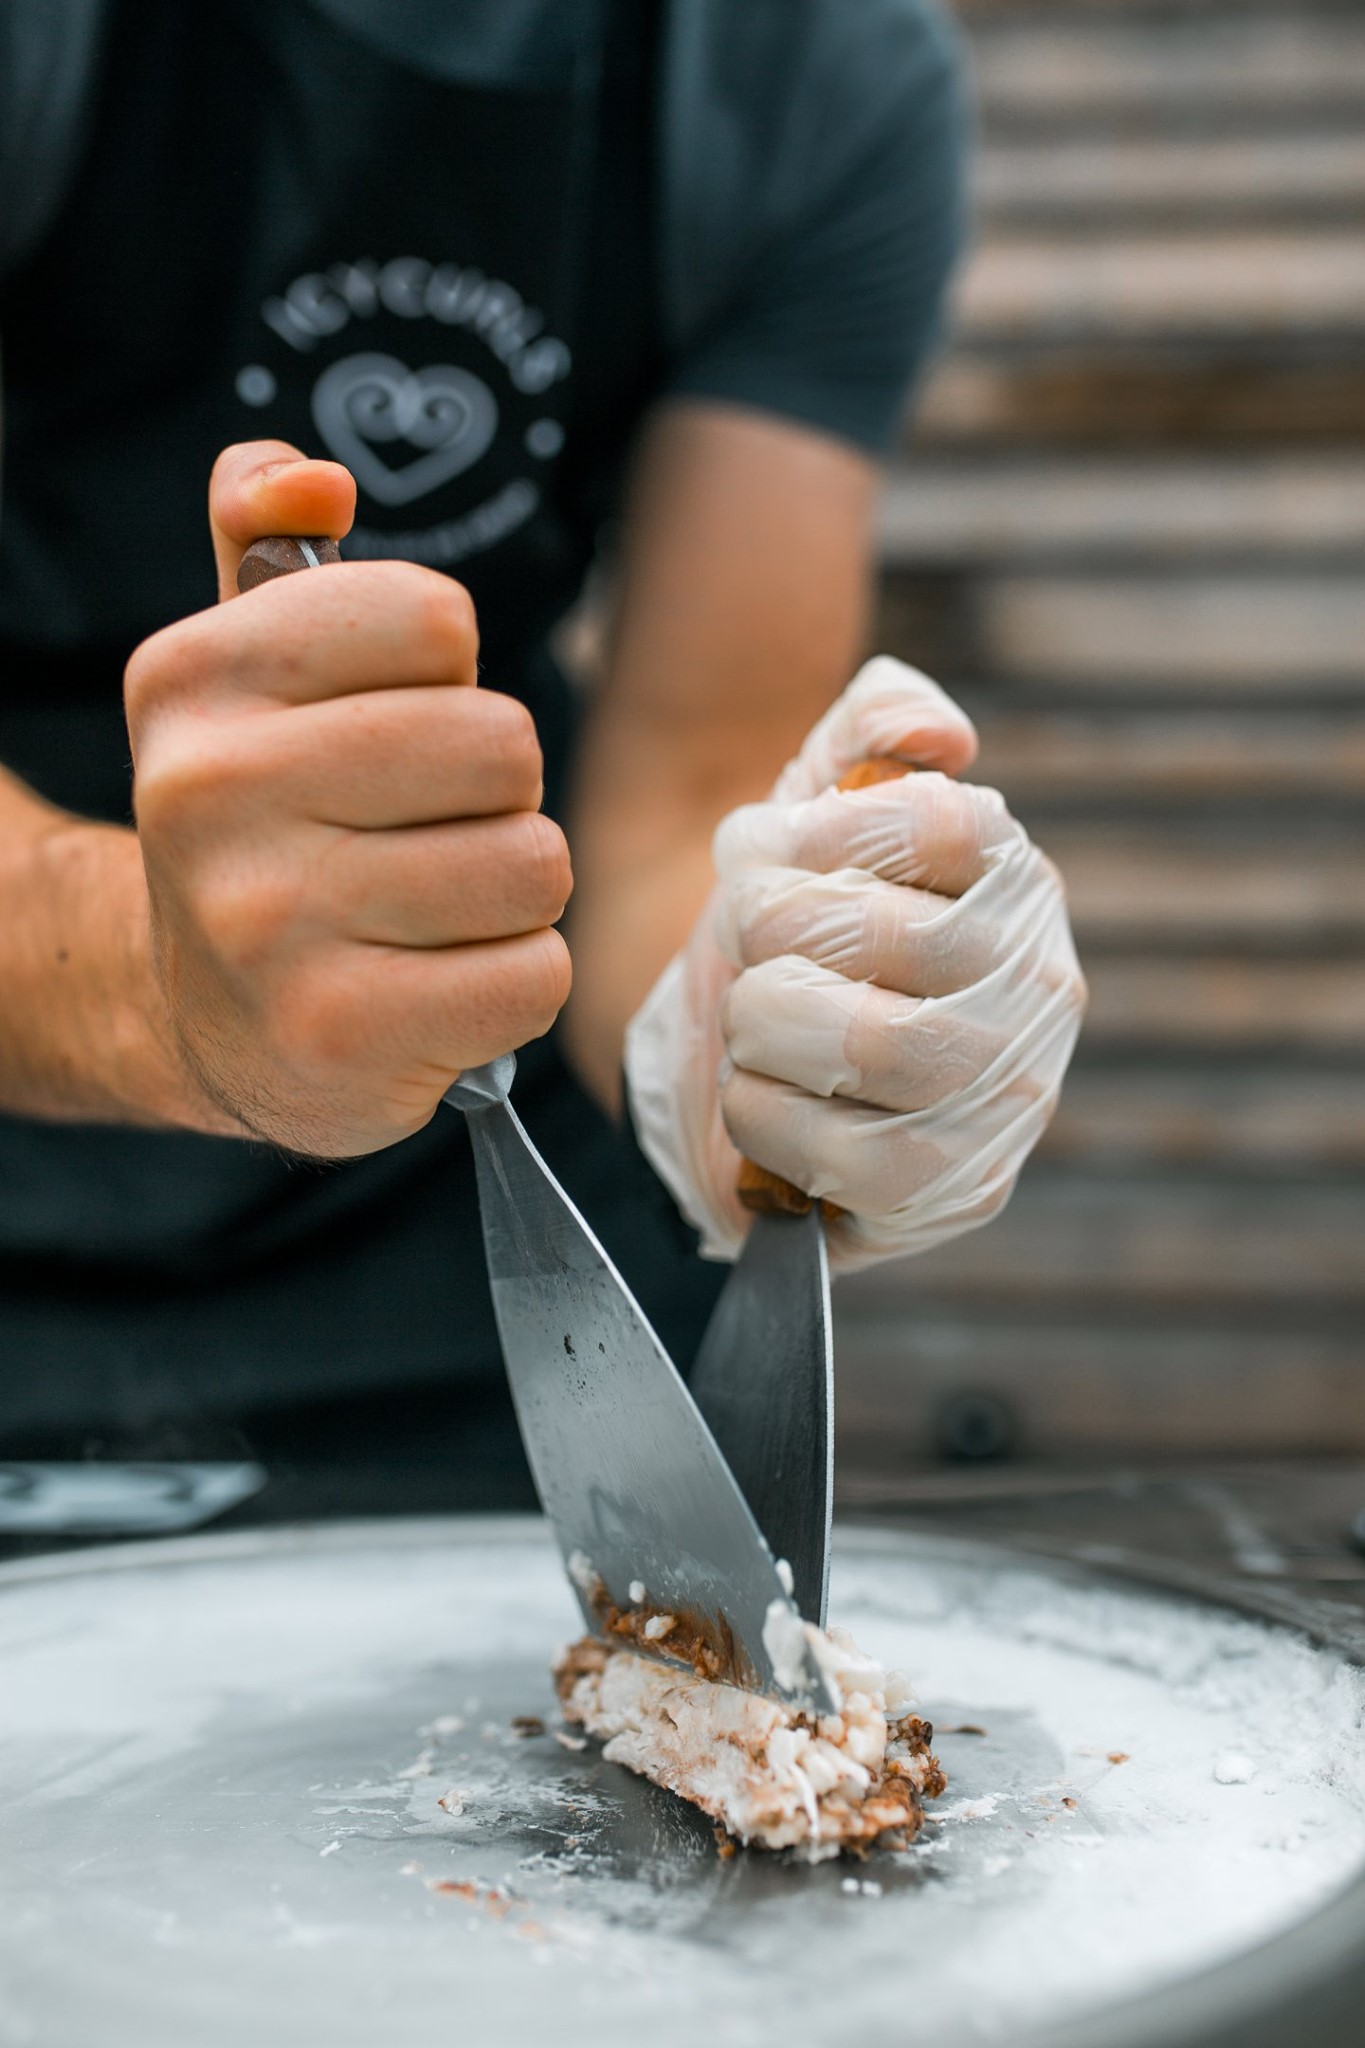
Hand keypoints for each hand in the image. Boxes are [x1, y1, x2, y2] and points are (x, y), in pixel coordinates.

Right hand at [126, 441, 570, 1155]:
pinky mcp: (339, 1037)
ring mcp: (268, 927)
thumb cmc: (268, 818)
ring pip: (533, 864)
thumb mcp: (242, 667)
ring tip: (435, 910)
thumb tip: (314, 480)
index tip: (393, 727)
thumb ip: (267, 535)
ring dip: (513, 893)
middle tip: (427, 833)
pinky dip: (514, 983)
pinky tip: (440, 987)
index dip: (448, 677)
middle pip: (503, 746)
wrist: (205, 1014)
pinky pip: (535, 977)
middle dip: (497, 794)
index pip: (435, 619)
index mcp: (192, 678)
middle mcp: (211, 795)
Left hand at [623, 657, 1085, 1272]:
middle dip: (771, 935)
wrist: (733, 1055)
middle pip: (887, 937)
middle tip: (748, 950)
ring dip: (766, 1027)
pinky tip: (758, 1098)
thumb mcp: (812, 798)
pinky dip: (768, 1118)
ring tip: (755, 1024)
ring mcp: (1008, 1096)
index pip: (937, 821)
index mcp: (1011, 878)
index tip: (770, 854)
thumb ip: (876, 720)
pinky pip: (856, 1154)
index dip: (821, 836)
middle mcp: (1037, 985)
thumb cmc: (788, 924)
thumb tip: (942, 736)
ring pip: (875, 1046)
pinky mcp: (959, 1190)